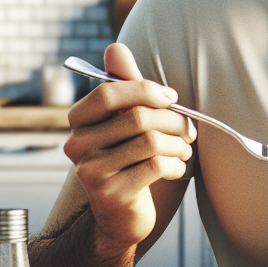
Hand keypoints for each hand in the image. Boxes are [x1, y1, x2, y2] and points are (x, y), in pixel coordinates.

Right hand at [63, 42, 195, 256]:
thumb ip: (123, 87)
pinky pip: (156, 166)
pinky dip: (176, 166)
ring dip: (179, 145)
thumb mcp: (126, 122)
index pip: (109, 92)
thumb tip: (115, 48)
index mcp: (78, 122)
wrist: (120, 218)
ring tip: (184, 151)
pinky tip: (176, 170)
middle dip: (174, 121)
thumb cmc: (129, 161)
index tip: (171, 99)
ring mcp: (91, 172)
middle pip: (137, 117)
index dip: (145, 90)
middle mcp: (77, 145)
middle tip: (190, 130)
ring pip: (151, 142)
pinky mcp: (111, 194)